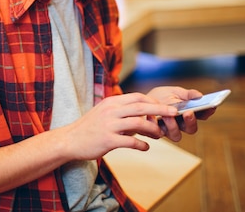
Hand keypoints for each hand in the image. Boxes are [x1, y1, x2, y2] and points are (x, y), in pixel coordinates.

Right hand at [60, 92, 177, 159]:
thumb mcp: (103, 112)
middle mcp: (111, 111)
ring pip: (138, 123)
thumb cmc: (89, 127)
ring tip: (159, 135)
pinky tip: (146, 147)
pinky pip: (130, 142)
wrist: (70, 140)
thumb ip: (120, 110)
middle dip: (160, 109)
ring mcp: (109, 125)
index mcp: (111, 102)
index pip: (136, 97)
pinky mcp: (108, 140)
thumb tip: (140, 112)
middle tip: (175, 113)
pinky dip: (141, 145)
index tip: (163, 107)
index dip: (153, 101)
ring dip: (152, 129)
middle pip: (141, 107)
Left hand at [147, 86, 215, 141]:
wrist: (140, 102)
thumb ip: (186, 94)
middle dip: (191, 121)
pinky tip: (152, 116)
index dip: (208, 111)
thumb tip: (199, 95)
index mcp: (189, 113)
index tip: (211, 106)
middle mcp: (181, 124)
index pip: (203, 115)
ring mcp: (169, 130)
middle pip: (191, 129)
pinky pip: (158, 134)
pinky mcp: (156, 133)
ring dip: (173, 125)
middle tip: (188, 112)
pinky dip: (155, 125)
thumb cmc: (159, 97)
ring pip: (176, 135)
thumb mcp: (173, 92)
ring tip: (167, 115)